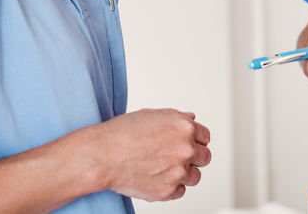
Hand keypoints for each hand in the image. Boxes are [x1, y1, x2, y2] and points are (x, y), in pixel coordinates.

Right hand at [95, 108, 211, 200]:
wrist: (102, 155)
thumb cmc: (121, 133)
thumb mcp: (152, 114)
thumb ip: (177, 117)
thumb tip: (191, 119)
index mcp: (184, 128)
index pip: (205, 136)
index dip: (196, 139)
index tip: (189, 143)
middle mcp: (185, 149)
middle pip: (204, 157)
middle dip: (193, 157)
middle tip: (175, 157)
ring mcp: (178, 172)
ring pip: (195, 176)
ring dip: (184, 173)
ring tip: (164, 168)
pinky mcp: (168, 191)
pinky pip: (180, 191)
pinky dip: (171, 187)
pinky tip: (157, 177)